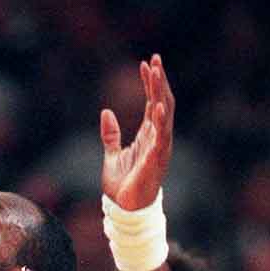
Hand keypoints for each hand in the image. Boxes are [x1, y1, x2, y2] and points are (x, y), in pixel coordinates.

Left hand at [100, 54, 173, 209]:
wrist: (123, 210)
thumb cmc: (122, 186)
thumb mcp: (112, 155)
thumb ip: (111, 135)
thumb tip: (106, 112)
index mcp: (148, 135)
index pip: (151, 102)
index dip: (149, 83)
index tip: (145, 63)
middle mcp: (157, 139)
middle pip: (161, 103)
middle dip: (159, 81)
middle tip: (155, 59)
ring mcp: (158, 149)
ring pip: (163, 115)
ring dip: (160, 94)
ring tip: (157, 74)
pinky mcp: (155, 162)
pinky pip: (160, 139)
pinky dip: (159, 123)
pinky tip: (156, 106)